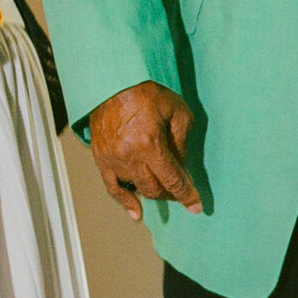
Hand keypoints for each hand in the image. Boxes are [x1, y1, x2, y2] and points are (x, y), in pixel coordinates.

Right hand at [86, 81, 200, 219]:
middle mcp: (129, 156)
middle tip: (181, 192)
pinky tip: (136, 214)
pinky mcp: (101, 158)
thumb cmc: (148, 93)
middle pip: (154, 188)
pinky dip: (125, 202)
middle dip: (171, 193)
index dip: (186, 195)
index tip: (196, 207)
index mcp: (150, 144)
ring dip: (153, 191)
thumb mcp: (177, 112)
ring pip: (137, 188)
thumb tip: (182, 167)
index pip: (172, 180)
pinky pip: (112, 187)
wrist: (113, 82)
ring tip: (164, 190)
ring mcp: (113, 159)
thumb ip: (181, 142)